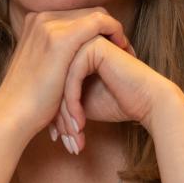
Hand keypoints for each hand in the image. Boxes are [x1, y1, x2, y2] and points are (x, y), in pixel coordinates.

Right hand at [0, 8, 134, 144]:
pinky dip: (116, 33)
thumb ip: (49, 54)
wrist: (13, 114)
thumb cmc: (27, 100)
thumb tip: (64, 59)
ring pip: (97, 15)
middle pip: (87, 13)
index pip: (76, 16)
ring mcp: (50, 25)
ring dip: (115, 32)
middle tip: (124, 48)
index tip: (112, 47)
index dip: (97, 29)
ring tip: (127, 52)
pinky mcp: (62, 38)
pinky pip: (101, 23)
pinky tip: (123, 50)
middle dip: (108, 29)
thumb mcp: (37, 67)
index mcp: (34, 23)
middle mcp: (41, 18)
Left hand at [51, 33, 181, 152]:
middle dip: (57, 116)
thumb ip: (60, 97)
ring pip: (60, 81)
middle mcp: (77, 44)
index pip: (51, 83)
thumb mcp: (80, 102)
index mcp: (72, 53)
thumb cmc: (116, 103)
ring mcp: (85, 42)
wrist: (148, 103)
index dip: (52, 112)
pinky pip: (73, 78)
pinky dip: (74, 105)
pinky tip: (80, 126)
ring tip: (72, 138)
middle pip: (53, 82)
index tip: (55, 137)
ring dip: (65, 114)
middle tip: (62, 140)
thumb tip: (34, 111)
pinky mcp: (95, 47)